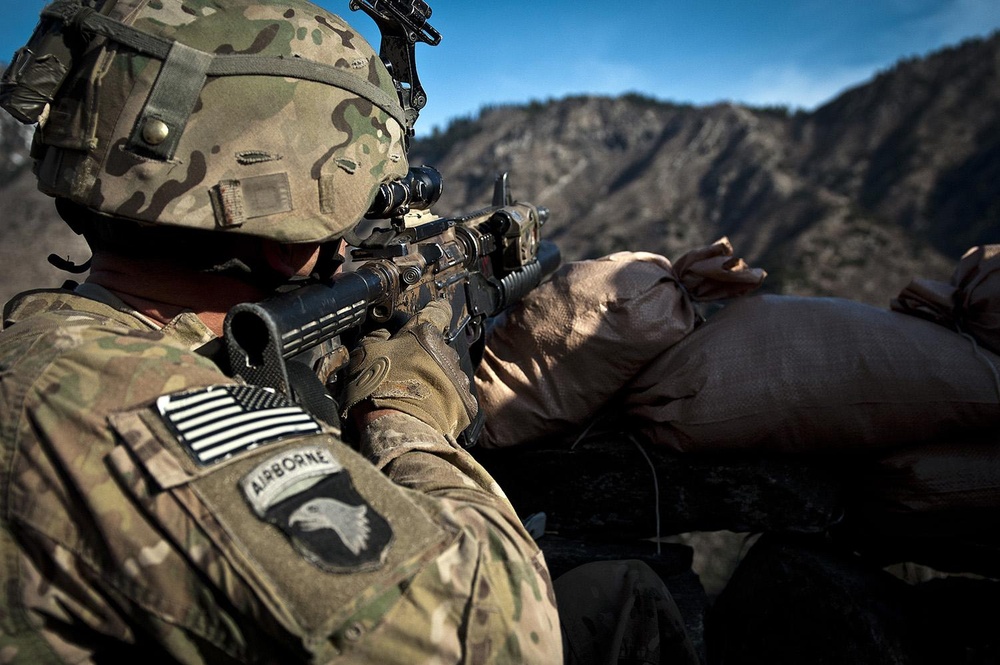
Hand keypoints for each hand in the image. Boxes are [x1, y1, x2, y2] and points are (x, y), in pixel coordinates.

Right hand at [341, 300, 478, 438]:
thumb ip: (377, 336)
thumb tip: (384, 331)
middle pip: (439, 347)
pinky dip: (445, 401)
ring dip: (436, 378)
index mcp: (424, 334)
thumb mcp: (364, 353)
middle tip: (407, 371)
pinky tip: (429, 409)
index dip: (436, 309)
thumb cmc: (377, 388)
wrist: (396, 429)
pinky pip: (456, 396)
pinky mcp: (466, 403)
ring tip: (416, 395)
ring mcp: (459, 377)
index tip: (436, 310)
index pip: (438, 311)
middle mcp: (447, 351)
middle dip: (427, 355)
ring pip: (448, 372)